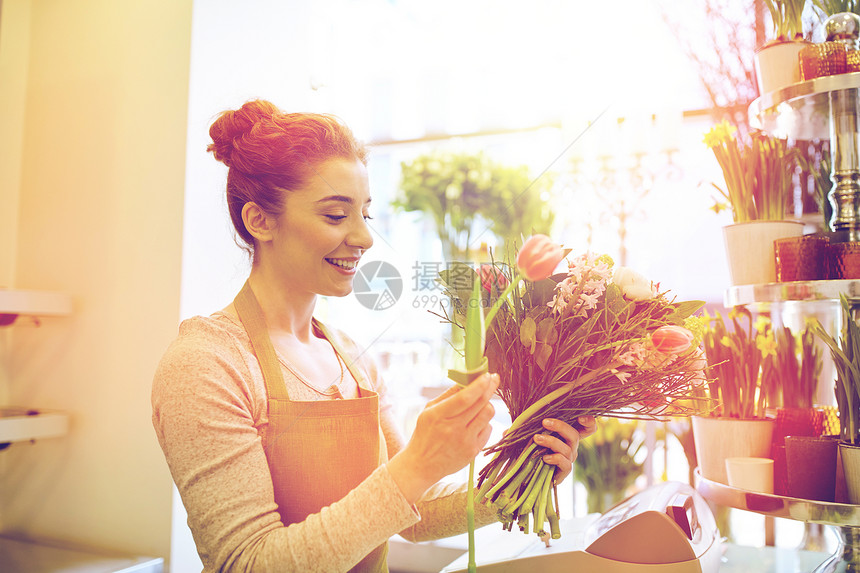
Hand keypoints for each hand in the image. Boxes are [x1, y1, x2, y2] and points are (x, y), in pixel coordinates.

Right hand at [388, 373, 498, 502]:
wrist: (422, 465)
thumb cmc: (424, 434)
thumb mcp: (428, 411)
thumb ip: (447, 395)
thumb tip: (465, 380)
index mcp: (439, 416)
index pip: (465, 398)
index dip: (479, 385)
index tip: (487, 375)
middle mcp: (453, 429)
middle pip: (481, 403)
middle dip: (489, 387)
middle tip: (493, 379)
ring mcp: (465, 441)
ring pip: (488, 414)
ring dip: (487, 405)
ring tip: (479, 404)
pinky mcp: (473, 451)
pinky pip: (488, 429)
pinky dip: (484, 422)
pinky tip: (474, 423)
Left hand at [533, 415, 596, 484]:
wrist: (532, 472)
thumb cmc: (535, 448)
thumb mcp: (541, 434)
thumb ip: (544, 425)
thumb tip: (537, 412)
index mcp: (569, 436)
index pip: (588, 429)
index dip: (590, 422)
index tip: (580, 417)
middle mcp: (572, 447)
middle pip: (575, 435)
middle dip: (560, 426)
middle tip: (544, 422)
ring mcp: (569, 459)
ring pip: (567, 449)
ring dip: (551, 441)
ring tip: (536, 439)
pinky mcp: (565, 471)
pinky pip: (565, 464)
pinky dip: (555, 458)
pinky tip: (544, 458)